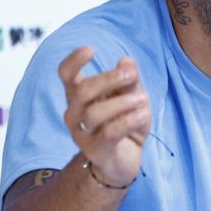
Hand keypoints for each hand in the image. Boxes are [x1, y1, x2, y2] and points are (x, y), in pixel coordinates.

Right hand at [59, 48, 149, 186]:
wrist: (124, 161)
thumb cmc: (124, 123)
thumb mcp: (132, 98)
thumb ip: (129, 81)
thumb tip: (127, 61)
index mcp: (79, 96)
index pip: (65, 74)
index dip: (73, 60)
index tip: (90, 49)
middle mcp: (74, 113)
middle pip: (83, 90)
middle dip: (109, 79)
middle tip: (132, 75)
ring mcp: (82, 134)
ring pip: (95, 113)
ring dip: (122, 102)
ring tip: (145, 99)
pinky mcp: (96, 151)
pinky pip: (110, 132)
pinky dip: (129, 120)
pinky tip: (144, 113)